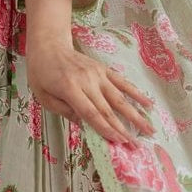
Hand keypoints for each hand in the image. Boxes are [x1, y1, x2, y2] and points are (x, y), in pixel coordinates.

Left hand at [25, 30, 155, 144]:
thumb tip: (86, 126)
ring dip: (135, 115)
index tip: (119, 141)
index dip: (105, 129)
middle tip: (136, 145)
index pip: (91, 113)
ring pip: (119, 98)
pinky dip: (136, 94)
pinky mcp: (104, 70)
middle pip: (108, 109)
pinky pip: (122, 83)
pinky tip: (148, 104)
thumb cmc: (42, 74)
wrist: (49, 46)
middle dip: (124, 129)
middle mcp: (87, 81)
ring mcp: (98, 74)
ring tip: (149, 129)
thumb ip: (64, 111)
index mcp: (70, 89)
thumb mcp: (44, 97)